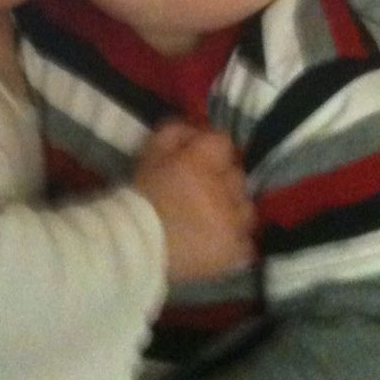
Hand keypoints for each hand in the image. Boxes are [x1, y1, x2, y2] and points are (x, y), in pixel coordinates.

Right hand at [134, 120, 253, 281]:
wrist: (133, 248)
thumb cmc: (139, 199)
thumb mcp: (149, 155)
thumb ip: (174, 133)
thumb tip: (196, 129)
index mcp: (200, 163)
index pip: (223, 143)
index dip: (212, 151)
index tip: (200, 162)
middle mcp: (222, 190)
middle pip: (237, 177)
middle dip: (223, 182)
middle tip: (203, 194)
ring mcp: (232, 223)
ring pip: (246, 209)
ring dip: (232, 211)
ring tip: (211, 222)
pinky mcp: (234, 251)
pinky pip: (246, 242)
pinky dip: (233, 242)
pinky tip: (215, 244)